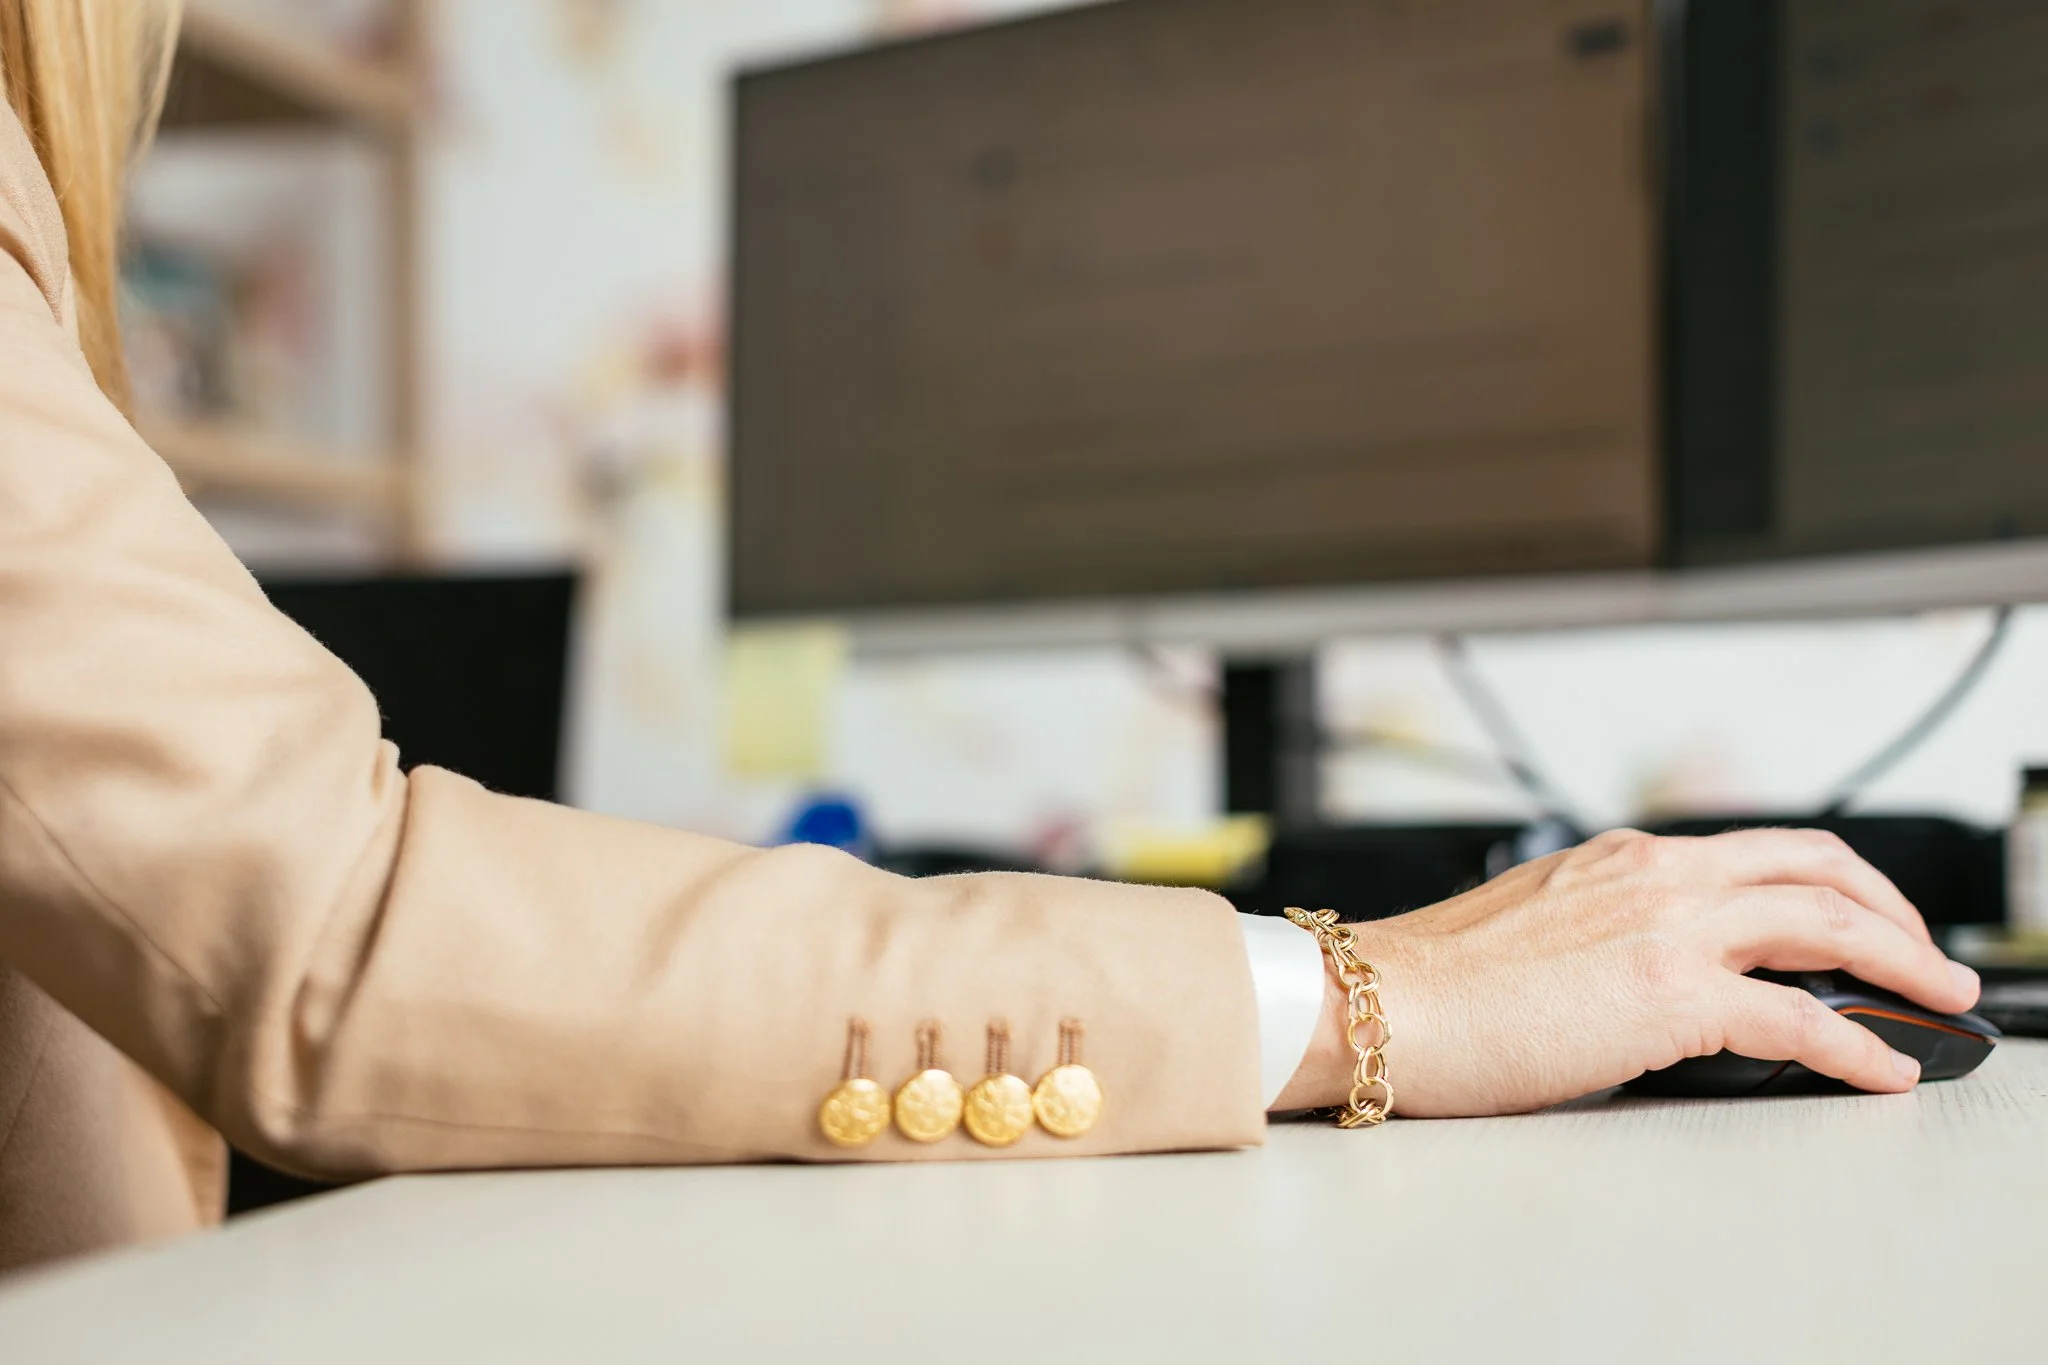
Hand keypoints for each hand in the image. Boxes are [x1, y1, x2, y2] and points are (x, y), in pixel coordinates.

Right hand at [1273, 828, 1981, 1116]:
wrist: (1379, 1002)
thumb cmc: (1434, 983)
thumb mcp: (1535, 925)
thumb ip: (1606, 929)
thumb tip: (1651, 978)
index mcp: (1622, 856)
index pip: (1758, 851)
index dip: (1831, 882)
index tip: (1861, 916)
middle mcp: (1656, 873)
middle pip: (1818, 867)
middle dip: (1892, 910)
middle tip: (1927, 957)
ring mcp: (1668, 926)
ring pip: (1829, 924)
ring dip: (1904, 963)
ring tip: (1940, 1003)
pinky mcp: (1670, 993)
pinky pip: (1801, 1017)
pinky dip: (1860, 1044)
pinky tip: (1884, 1069)